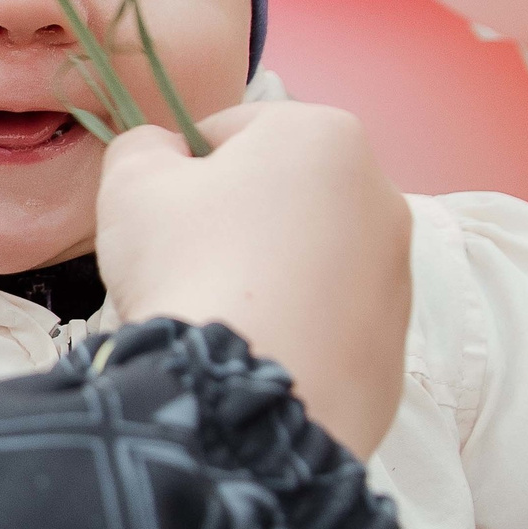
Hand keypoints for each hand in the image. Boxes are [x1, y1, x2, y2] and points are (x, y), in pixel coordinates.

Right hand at [96, 101, 411, 458]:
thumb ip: (145, 147)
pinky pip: (328, 324)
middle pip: (279, 196)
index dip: (181, 169)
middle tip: (183, 266)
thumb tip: (164, 156)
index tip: (158, 214)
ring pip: (308, 261)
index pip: (231, 131)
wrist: (239, 396)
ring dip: (264, 277)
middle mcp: (380, 196)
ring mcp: (396, 276)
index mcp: (324, 135)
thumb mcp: (131, 181)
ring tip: (219, 317)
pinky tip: (254, 355)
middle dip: (233, 222)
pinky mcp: (394, 347)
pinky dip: (292, 332)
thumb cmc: (188, 263)